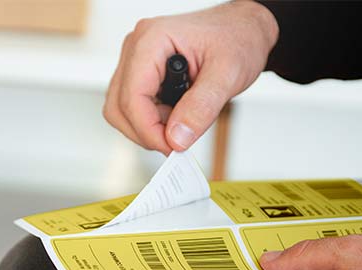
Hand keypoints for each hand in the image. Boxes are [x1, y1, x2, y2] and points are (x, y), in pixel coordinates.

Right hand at [103, 1, 278, 153]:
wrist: (242, 30)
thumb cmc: (237, 39)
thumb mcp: (228, 74)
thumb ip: (202, 107)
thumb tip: (177, 138)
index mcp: (153, 40)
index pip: (132, 97)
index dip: (149, 130)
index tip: (172, 147)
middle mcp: (137, 48)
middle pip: (119, 107)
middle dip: (146, 132)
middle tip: (176, 142)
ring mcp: (135, 61)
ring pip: (121, 110)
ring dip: (147, 128)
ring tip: (180, 123)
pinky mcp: (140, 74)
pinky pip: (132, 107)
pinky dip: (152, 121)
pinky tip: (176, 115)